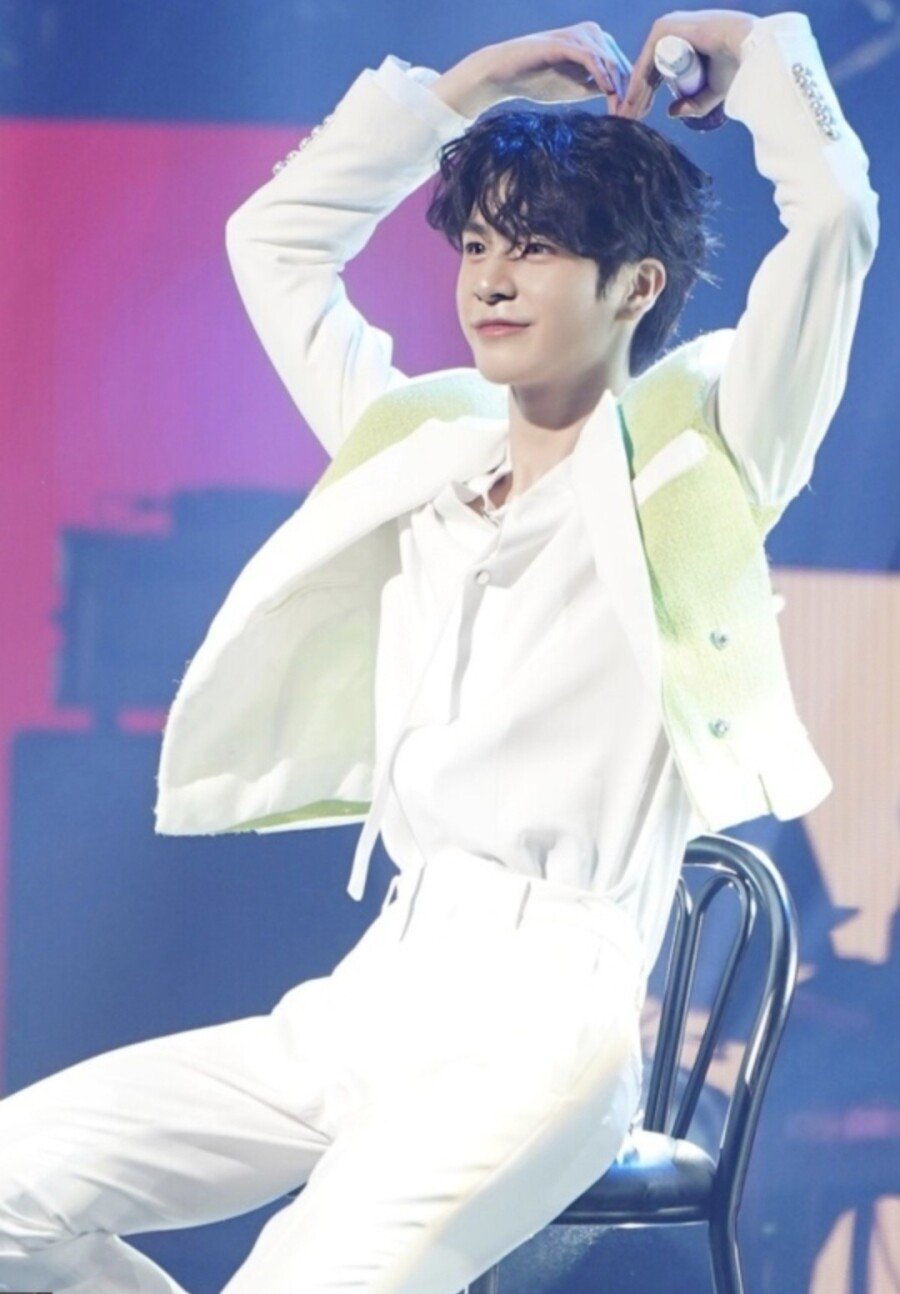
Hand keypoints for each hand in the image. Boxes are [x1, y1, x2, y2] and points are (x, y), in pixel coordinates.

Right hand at [477, 23, 632, 113]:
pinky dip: (602, 76)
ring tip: (624, 110)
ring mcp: (579, 35)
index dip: (631, 93)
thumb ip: (599, 89)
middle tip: (635, 118)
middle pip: (621, 64)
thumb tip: (622, 102)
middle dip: (628, 92)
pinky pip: (591, 58)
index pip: (623, 68)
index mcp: (598, 43)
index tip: (636, 118)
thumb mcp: (577, 88)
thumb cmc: (539, 80)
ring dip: (618, 87)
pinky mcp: (565, 42)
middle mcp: (593, 33)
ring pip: (610, 61)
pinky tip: (609, 92)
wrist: (506, 74)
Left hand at [617, 10, 757, 120]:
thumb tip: (670, 112)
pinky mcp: (663, 30)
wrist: (747, 49)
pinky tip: (630, 105)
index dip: (645, 97)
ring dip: (633, 95)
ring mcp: (665, 30)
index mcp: (681, 45)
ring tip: (625, 119)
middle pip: (646, 72)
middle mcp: (671, 35)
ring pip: (644, 69)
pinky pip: (645, 62)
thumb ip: (691, 104)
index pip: (655, 73)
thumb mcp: (709, 92)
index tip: (636, 119)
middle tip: (625, 122)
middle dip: (635, 99)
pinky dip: (636, 84)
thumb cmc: (736, 66)